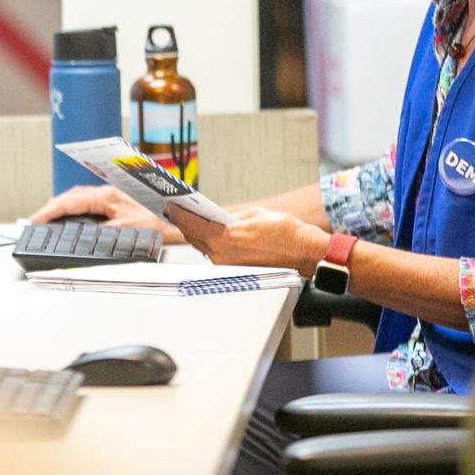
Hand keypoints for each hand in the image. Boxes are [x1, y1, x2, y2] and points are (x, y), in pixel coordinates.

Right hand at [27, 186, 183, 243]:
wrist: (179, 214)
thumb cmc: (159, 222)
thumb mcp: (129, 231)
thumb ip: (104, 232)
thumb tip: (83, 236)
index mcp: (107, 196)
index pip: (70, 203)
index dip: (49, 212)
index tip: (34, 220)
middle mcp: (108, 191)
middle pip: (71, 196)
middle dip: (51, 208)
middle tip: (36, 221)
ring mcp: (111, 194)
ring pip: (79, 197)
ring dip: (62, 206)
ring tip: (48, 217)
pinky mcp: (116, 199)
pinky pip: (88, 200)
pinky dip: (74, 207)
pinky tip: (72, 215)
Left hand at [168, 206, 329, 269]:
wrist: (304, 253)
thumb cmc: (286, 233)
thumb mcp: (255, 214)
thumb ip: (233, 217)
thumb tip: (220, 218)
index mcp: (225, 238)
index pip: (193, 225)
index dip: (179, 214)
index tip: (170, 205)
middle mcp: (222, 255)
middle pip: (194, 237)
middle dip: (185, 223)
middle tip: (175, 210)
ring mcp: (228, 265)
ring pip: (204, 247)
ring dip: (196, 233)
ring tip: (189, 219)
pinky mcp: (235, 269)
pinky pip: (215, 253)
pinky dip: (209, 242)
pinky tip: (208, 233)